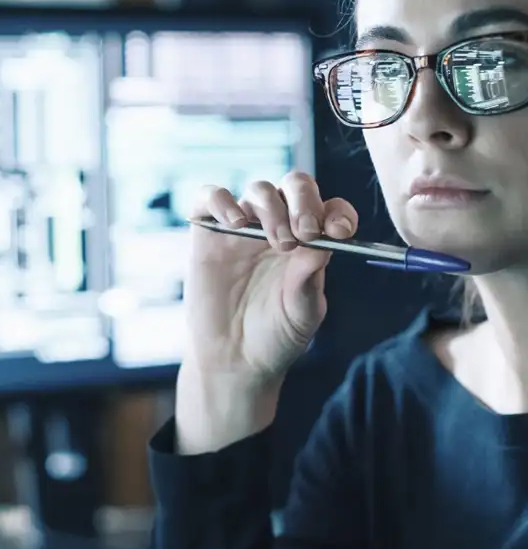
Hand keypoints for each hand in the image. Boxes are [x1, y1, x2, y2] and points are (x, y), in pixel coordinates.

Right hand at [183, 170, 357, 384]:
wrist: (233, 361)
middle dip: (304, 202)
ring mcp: (243, 228)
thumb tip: (324, 241)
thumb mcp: (302, 312)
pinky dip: (222, 200)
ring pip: (260, 190)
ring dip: (272, 208)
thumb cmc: (275, 337)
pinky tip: (234, 223)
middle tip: (305, 231)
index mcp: (310, 243)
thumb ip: (310, 278)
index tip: (339, 231)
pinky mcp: (209, 233)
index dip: (337, 212)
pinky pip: (211, 197)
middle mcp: (279, 227)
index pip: (330, 209)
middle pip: (295, 187)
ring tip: (276, 243)